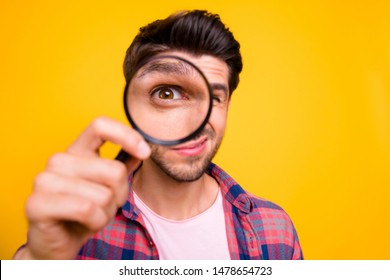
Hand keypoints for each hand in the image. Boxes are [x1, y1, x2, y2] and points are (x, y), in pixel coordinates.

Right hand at [14, 117, 150, 258]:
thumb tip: (143, 150)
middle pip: (114, 170)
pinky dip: (95, 222)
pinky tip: (84, 224)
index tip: (144, 152)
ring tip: (92, 216)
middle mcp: (59, 160)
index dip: (127, 135)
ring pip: (103, 194)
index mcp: (77, 151)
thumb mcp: (110, 186)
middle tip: (105, 205)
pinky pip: (87, 209)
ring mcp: (45, 180)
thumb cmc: (84, 213)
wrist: (60, 243)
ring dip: (106, 213)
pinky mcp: (37, 203)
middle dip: (119, 195)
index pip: (100, 125)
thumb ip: (123, 166)